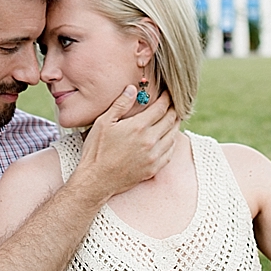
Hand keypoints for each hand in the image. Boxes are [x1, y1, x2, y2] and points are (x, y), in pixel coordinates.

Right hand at [69, 85, 176, 201]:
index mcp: (138, 127)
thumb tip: (132, 89)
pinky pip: (170, 152)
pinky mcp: (153, 168)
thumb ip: (120, 104)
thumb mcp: (104, 123)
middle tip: (174, 103)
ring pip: (173, 135)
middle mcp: (150, 141)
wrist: (95, 181)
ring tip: (173, 117)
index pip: (161, 107)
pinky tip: (169, 138)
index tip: (168, 93)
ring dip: (175, 124)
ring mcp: (153, 156)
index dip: (167, 98)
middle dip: (174, 109)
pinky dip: (172, 141)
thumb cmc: (96, 151)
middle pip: (171, 120)